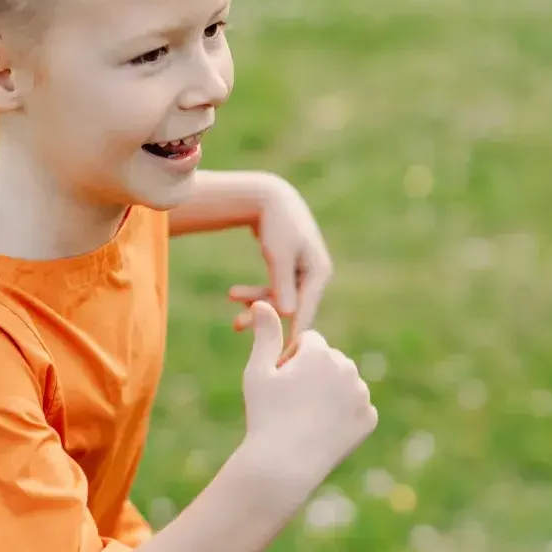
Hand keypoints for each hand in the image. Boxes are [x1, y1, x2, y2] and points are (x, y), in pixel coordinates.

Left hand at [229, 177, 332, 346]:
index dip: (293, 334)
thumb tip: (288, 315)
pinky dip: (255, 295)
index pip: (307, 310)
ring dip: (256, 307)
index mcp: (319, 272)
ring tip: (232, 320)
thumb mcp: (278, 253)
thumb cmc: (276, 222)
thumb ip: (282, 284)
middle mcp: (314, 275)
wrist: (269, 196)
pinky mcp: (289, 272)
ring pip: (279, 302)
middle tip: (239, 330)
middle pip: (292, 309)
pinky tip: (233, 295)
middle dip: (266, 320)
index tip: (282, 356)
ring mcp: (302, 274)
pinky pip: (274, 292)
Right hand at [240, 301, 376, 487]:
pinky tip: (322, 429)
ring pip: (343, 382)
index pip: (310, 342)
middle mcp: (348, 368)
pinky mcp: (369, 419)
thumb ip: (265, 333)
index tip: (281, 382)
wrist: (284, 465)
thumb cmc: (265, 415)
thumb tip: (262, 302)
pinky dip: (341, 415)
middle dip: (313, 373)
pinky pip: (354, 407)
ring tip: (306, 416)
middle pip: (329, 360)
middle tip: (292, 403)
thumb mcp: (258, 371)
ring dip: (329, 392)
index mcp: (322, 352)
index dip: (291, 360)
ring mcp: (362, 395)